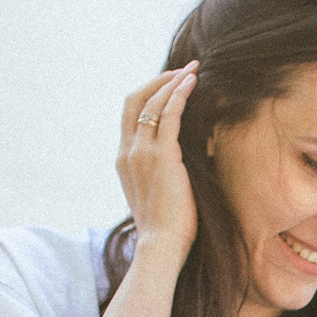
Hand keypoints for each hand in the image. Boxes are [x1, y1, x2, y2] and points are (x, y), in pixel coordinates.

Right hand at [117, 66, 199, 258]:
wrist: (160, 246)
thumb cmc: (166, 228)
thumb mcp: (157, 194)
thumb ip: (161, 173)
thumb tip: (182, 160)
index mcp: (123, 159)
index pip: (130, 114)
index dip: (148, 94)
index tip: (168, 86)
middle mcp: (128, 151)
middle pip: (135, 99)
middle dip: (158, 80)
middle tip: (181, 71)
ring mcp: (141, 152)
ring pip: (153, 102)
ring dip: (172, 81)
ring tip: (192, 70)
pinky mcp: (162, 156)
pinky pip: (168, 114)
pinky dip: (179, 94)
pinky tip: (192, 83)